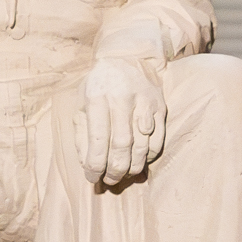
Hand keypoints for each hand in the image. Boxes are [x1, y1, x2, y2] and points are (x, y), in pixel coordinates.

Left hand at [78, 55, 165, 187]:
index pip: (97, 139)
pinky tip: (140, 161)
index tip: (93, 178)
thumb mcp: (81, 105)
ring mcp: (144, 102)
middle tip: (111, 181)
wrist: (126, 60)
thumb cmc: (98, 88)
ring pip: (142, 144)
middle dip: (115, 169)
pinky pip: (158, 138)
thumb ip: (82, 135)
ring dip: (134, 166)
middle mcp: (121, 99)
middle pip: (121, 144)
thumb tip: (87, 165)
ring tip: (125, 176)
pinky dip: (149, 155)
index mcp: (97, 98)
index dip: (95, 164)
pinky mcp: (160, 106)